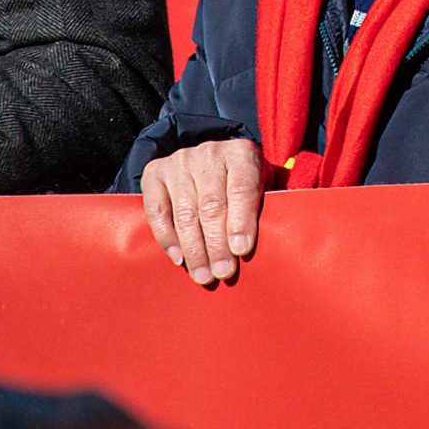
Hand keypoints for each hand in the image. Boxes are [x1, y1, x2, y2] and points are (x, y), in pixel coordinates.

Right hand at [141, 138, 264, 285]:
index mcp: (241, 153)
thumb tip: (273, 238)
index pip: (242, 189)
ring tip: (204, 275)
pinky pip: (158, 211)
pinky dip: (167, 238)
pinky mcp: (155, 172)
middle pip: (211, 205)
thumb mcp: (264, 186)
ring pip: (185, 212)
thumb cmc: (244, 184)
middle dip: (217, 244)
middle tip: (223, 272)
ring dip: (194, 249)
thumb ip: (269, 205)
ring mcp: (180, 162)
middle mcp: (209, 153)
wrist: (212, 161)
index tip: (241, 251)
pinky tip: (179, 259)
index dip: (241, 221)